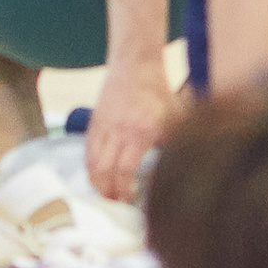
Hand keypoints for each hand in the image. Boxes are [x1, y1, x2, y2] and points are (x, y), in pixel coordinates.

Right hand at [84, 60, 175, 202]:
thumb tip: (180, 166)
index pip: (125, 170)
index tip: (129, 201)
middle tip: (116, 203)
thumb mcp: (175, 115)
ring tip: (105, 194)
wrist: (135, 63)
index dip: (124, 190)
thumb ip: (175, 140)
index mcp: (141, 131)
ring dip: (97, 183)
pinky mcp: (95, 121)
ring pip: (93, 162)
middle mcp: (120, 130)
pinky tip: (96, 176)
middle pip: (106, 171)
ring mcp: (104, 125)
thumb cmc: (159, 90)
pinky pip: (88, 149)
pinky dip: (90, 166)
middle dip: (109, 192)